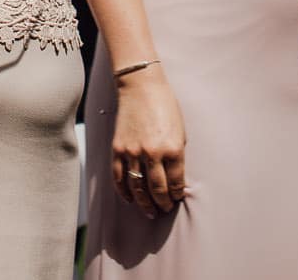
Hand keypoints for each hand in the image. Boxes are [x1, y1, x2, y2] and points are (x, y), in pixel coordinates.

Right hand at [111, 66, 187, 218]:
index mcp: (173, 149)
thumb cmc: (165, 106)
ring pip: (138, 187)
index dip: (177, 195)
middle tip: (165, 209)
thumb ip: (177, 155)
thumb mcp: (180, 131)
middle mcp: (153, 153)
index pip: (176, 183)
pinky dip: (124, 191)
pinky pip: (119, 177)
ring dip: (145, 203)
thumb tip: (175, 178)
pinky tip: (130, 199)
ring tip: (150, 211)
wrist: (141, 87)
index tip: (177, 199)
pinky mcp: (118, 148)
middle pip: (158, 189)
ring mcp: (133, 152)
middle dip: (163, 203)